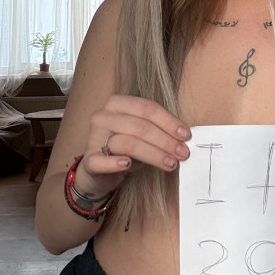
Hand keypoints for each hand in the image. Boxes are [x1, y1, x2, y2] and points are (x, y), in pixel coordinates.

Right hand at [75, 95, 190, 197]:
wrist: (100, 171)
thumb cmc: (125, 149)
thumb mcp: (143, 135)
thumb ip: (159, 131)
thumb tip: (183, 137)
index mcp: (118, 104)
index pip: (147, 108)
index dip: (168, 121)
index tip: (185, 135)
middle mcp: (103, 116)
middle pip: (140, 126)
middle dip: (165, 140)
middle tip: (182, 152)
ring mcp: (94, 137)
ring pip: (128, 143)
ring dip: (153, 154)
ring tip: (170, 163)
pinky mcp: (89, 160)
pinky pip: (101, 160)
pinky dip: (114, 163)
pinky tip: (127, 164)